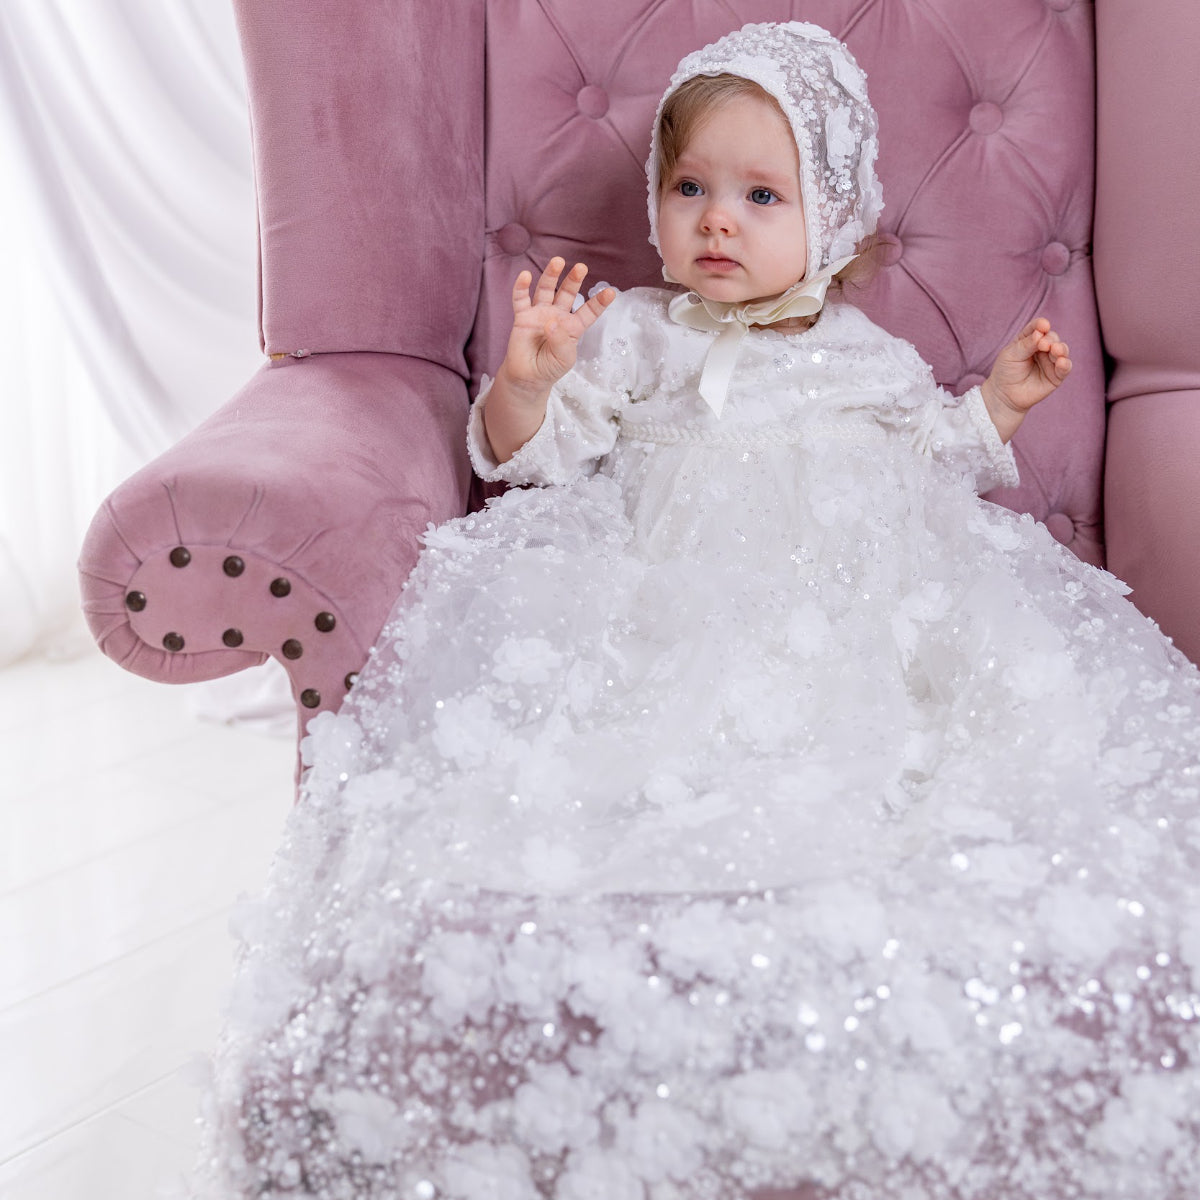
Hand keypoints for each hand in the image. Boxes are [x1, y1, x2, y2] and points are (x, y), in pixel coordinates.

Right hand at [497, 258, 615, 398]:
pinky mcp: (522, 317)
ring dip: (551, 275)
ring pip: (546, 290)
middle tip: (582, 267)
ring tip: (558, 261)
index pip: (589, 311)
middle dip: (574, 280)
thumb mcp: (563, 359)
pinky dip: (521, 287)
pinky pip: (521, 299)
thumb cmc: (549, 368)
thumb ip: (561, 341)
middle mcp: (557, 315)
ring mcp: (540, 313)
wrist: (527, 378)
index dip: (599, 303)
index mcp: (573, 327)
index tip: (611, 293)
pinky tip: (525, 276)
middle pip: (567, 293)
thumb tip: (550, 322)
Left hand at [980, 318, 1071, 442]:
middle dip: (1050, 339)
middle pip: (1052, 338)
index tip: (1043, 325)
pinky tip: (1061, 362)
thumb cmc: (1005, 372)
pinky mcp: (1056, 376)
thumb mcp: (1011, 355)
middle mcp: (1043, 348)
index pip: (1038, 327)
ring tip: (1055, 350)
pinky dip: (1065, 364)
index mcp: (1030, 339)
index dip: (1041, 325)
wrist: (1004, 395)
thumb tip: (1040, 334)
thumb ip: (1026, 345)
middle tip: (1043, 344)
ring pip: (1061, 351)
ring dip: (1060, 349)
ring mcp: (1051, 361)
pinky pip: (1065, 368)